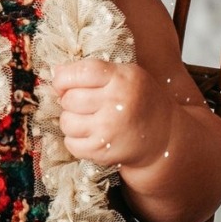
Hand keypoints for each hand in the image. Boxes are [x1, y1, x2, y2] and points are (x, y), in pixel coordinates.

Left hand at [53, 57, 172, 170]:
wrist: (164, 136)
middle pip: (70, 98)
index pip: (81, 72)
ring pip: (66, 121)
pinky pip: (70, 143)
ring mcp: (109, 130)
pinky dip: (75, 139)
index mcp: (122, 79)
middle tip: (83, 103)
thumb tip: (56, 71)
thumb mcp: (125, 75)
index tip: (62, 82)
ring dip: (71, 120)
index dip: (64, 77)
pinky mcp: (102, 151)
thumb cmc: (139, 100)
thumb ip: (93, 70)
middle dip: (69, 99)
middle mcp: (116, 104)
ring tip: (87, 118)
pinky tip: (90, 134)